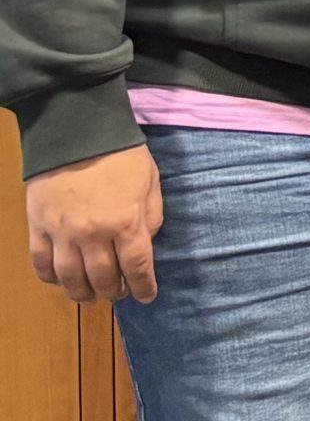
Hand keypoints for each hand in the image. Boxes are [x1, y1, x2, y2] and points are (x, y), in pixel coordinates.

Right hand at [25, 144, 161, 304]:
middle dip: (114, 292)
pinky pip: (41, 264)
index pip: (137, 266)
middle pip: (103, 278)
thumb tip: (145, 243)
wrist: (77, 133)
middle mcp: (93, 235)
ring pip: (70, 279)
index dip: (143, 286)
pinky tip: (60, 280)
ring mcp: (62, 234)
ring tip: (90, 296)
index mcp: (126, 222)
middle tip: (118, 294)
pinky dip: (51, 278)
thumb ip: (152, 215)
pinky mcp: (38, 228)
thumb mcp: (151, 180)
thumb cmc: (121, 154)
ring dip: (82, 293)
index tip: (146, 296)